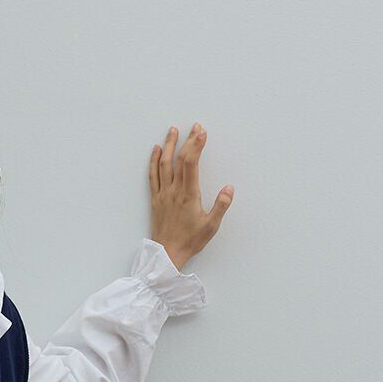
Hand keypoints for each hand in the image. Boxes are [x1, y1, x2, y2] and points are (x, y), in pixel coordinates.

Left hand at [148, 123, 232, 269]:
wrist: (166, 255)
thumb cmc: (189, 241)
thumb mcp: (211, 226)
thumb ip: (221, 206)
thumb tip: (229, 188)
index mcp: (188, 195)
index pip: (191, 163)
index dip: (196, 145)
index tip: (202, 132)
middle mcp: (174, 191)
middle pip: (179, 159)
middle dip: (188, 140)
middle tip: (194, 126)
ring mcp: (163, 194)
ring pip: (164, 164)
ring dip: (169, 145)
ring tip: (173, 129)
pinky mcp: (155, 199)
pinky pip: (153, 176)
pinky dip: (154, 161)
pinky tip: (157, 149)